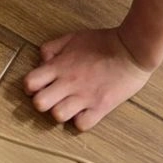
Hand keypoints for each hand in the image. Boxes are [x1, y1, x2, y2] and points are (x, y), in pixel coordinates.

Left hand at [23, 28, 151, 131]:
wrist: (133, 49)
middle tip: (52, 98)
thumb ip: (52, 48)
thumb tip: (42, 61)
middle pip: (39, 104)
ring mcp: (84, 97)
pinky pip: (82, 125)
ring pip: (58, 116)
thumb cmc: (104, 42)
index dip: (30, 87)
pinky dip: (81, 121)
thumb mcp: (74, 37)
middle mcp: (68, 83)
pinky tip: (84, 112)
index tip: (39, 86)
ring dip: (60, 113)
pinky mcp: (101, 107)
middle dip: (41, 103)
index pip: (29, 83)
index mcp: (59, 66)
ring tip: (69, 106)